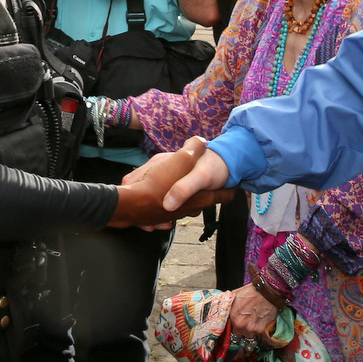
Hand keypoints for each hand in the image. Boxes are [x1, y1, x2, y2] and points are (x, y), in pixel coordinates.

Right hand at [109, 136, 232, 227]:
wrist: (128, 206)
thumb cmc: (156, 184)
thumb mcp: (179, 160)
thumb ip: (193, 150)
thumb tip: (201, 141)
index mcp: (197, 198)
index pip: (221, 196)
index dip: (228, 192)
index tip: (234, 188)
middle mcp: (185, 210)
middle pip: (201, 205)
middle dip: (206, 198)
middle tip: (213, 192)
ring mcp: (168, 217)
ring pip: (182, 211)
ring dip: (185, 205)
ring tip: (188, 199)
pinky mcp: (152, 219)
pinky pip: (161, 217)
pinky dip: (164, 214)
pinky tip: (160, 210)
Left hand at [228, 283, 277, 339]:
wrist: (267, 291)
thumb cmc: (251, 292)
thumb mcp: (235, 295)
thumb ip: (229, 305)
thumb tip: (224, 309)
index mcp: (234, 318)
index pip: (231, 330)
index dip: (235, 326)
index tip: (238, 323)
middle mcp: (242, 326)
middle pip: (240, 334)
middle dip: (243, 329)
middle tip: (248, 321)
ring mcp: (252, 329)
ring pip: (250, 335)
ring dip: (252, 330)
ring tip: (255, 321)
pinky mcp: (262, 330)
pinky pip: (259, 335)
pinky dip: (260, 330)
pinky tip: (261, 321)